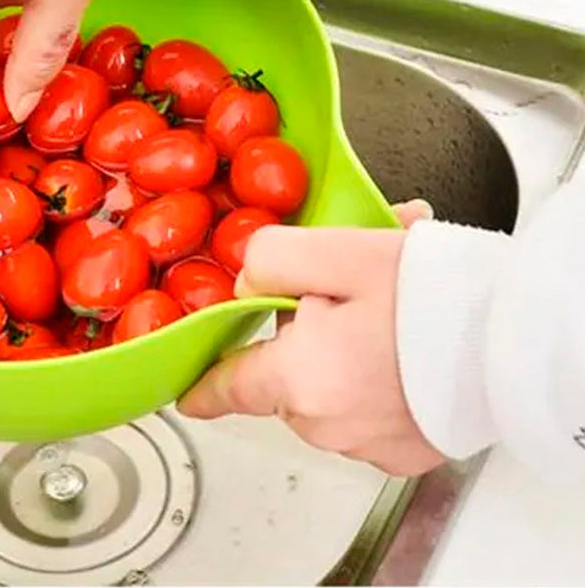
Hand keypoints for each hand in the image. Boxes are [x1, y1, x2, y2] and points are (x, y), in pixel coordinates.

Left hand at [178, 200, 445, 475]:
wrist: (517, 339)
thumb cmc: (432, 297)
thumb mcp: (338, 253)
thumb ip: (271, 260)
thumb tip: (249, 281)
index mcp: (300, 379)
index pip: (230, 388)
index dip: (204, 387)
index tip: (187, 396)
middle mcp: (328, 424)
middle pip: (286, 376)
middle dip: (305, 334)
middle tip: (346, 292)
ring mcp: (369, 444)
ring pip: (329, 391)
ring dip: (344, 353)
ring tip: (389, 308)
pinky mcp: (407, 452)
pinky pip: (368, 411)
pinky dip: (376, 380)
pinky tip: (408, 344)